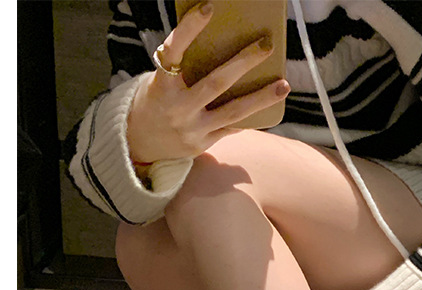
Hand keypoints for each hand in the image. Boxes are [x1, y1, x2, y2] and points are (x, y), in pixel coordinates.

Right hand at [126, 2, 288, 164]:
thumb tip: (223, 48)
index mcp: (161, 84)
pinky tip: (269, 108)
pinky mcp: (202, 144)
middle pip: (217, 82)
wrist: (138, 142)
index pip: (174, 51)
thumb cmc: (156, 101)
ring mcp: (191, 129)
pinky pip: (231, 128)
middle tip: (266, 45)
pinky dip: (250, 118)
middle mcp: (177, 107)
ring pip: (233, 111)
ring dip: (261, 98)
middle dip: (244, 62)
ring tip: (283, 85)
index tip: (209, 8)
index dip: (190, 29)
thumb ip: (183, 68)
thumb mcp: (160, 81)